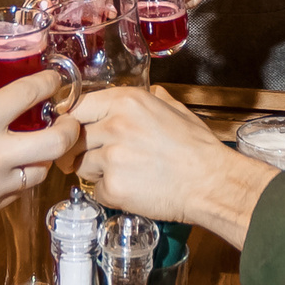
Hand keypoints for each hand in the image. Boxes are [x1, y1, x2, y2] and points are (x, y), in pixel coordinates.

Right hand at [0, 68, 79, 238]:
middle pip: (57, 141)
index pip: (30, 94)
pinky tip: (8, 166)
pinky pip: (19, 190)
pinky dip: (20, 176)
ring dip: (45, 155)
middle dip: (70, 126)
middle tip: (66, 119)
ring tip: (36, 144)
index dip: (49, 81)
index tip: (53, 79)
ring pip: (42, 170)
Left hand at [68, 86, 273, 247]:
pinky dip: (107, 193)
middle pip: (74, 136)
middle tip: (86, 156)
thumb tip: (151, 92)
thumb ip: (154, 98)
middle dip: (78, 148)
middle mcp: (115, 125)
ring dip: (93, 171)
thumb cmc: (197, 148)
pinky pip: (95, 190)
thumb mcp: (175, 109)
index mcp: (127, 101)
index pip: (78, 106)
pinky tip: (129, 189)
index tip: (74, 130)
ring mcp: (112, 157)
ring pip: (80, 164)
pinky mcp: (113, 187)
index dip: (74, 121)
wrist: (211, 183)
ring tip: (120, 173)